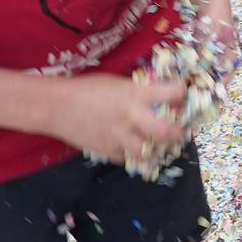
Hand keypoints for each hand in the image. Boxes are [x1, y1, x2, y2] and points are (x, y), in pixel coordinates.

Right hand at [45, 72, 187, 163]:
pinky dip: (132, 155)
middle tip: (182, 131)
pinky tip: (133, 148)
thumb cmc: (88, 88)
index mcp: (136, 94)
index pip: (173, 93)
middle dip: (179, 133)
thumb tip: (160, 96)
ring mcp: (119, 137)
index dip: (182, 93)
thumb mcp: (119, 82)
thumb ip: (139, 91)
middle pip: (166, 132)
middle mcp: (131, 116)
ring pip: (147, 153)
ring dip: (157, 150)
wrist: (57, 106)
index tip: (184, 96)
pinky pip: (126, 159)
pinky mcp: (107, 151)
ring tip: (160, 146)